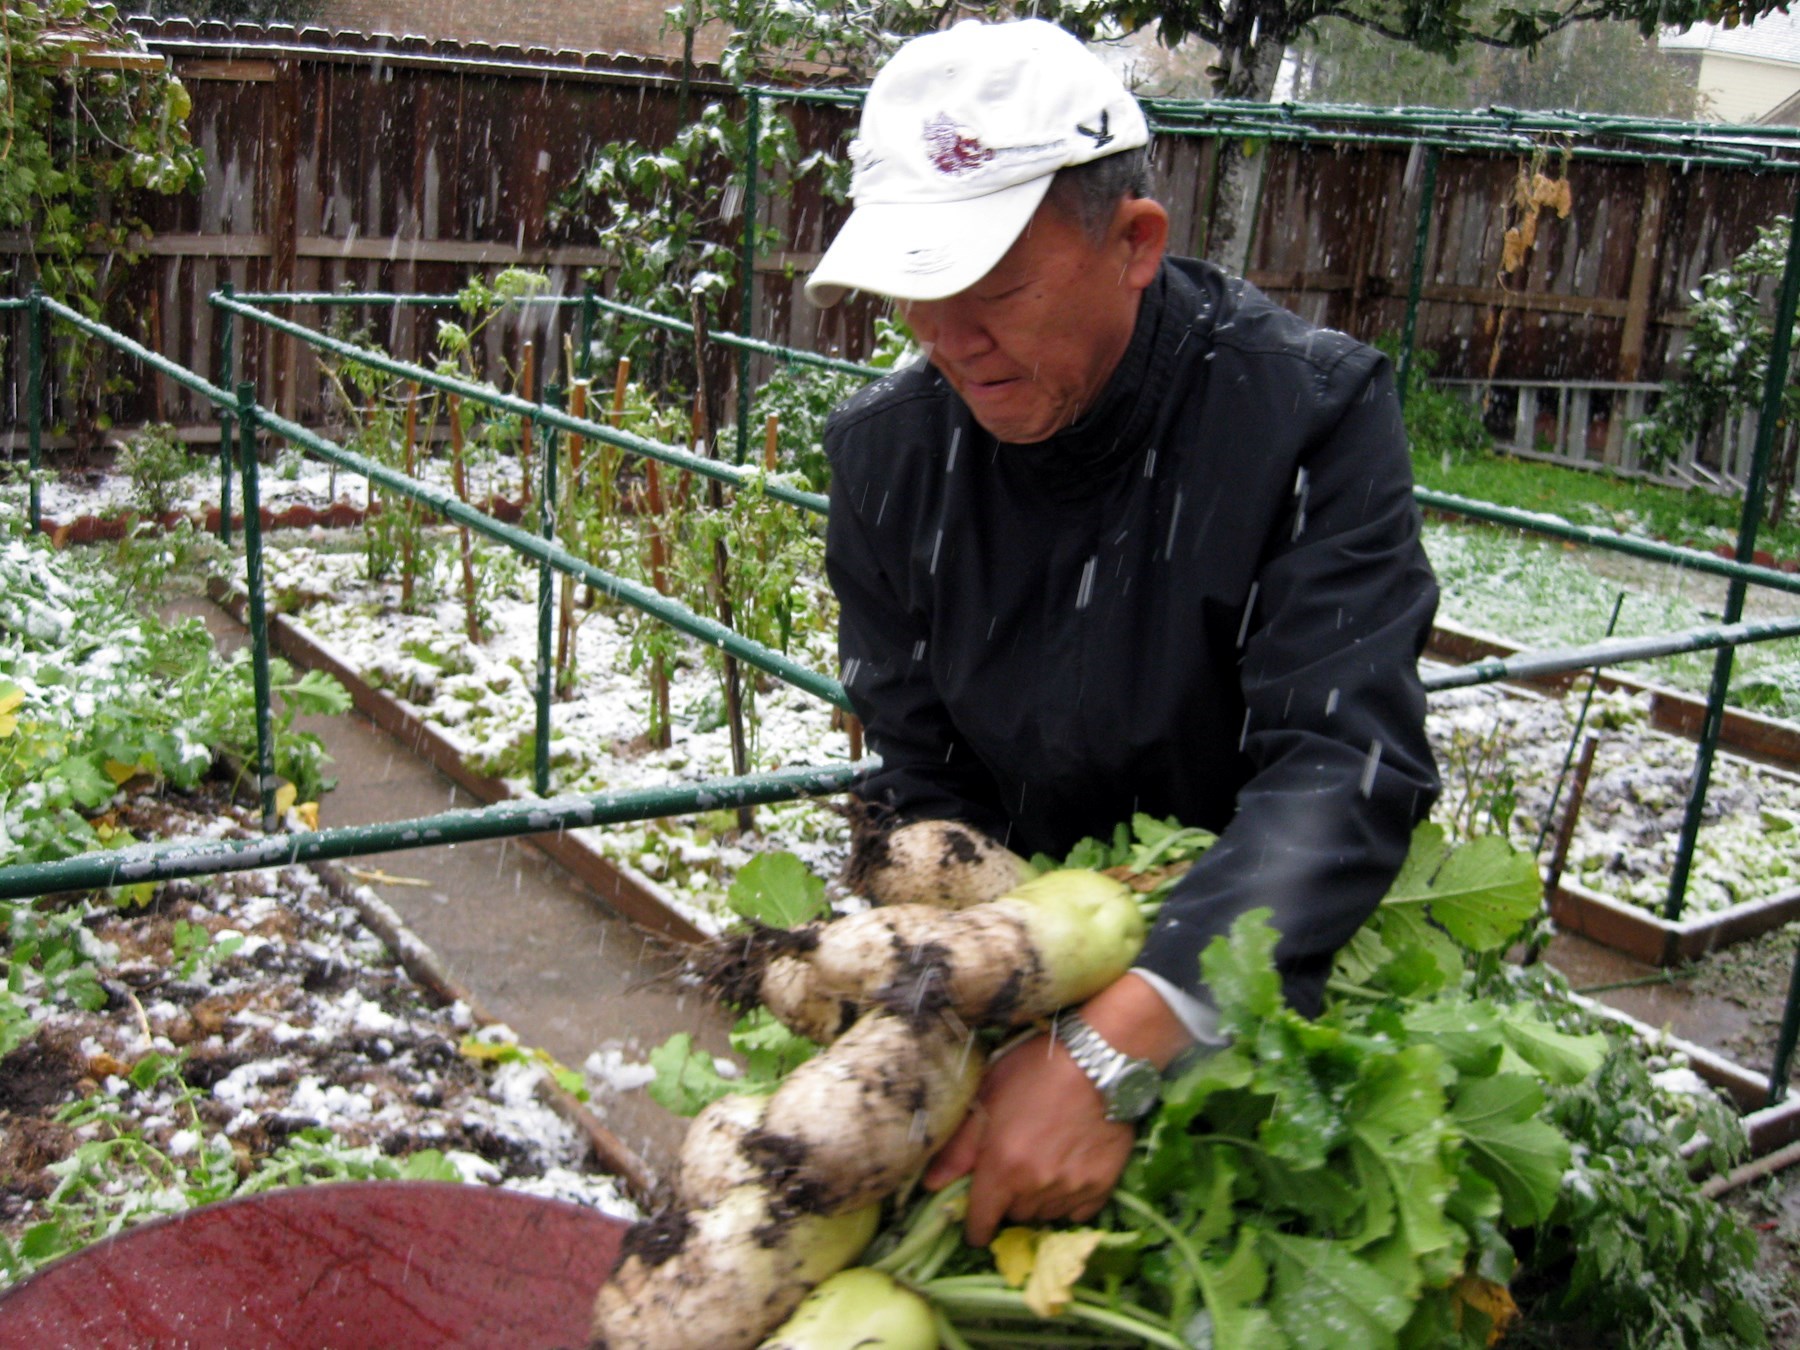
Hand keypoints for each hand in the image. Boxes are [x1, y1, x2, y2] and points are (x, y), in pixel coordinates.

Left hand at [924, 972, 1196, 1245]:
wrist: (1099, 1061)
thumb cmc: (1036, 1070)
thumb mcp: (987, 1097)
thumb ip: (959, 1147)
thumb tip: (931, 1184)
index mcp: (1002, 1165)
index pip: (982, 1220)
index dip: (976, 1227)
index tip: (977, 1225)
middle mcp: (1035, 1185)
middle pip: (1015, 1215)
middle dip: (1010, 1200)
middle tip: (1015, 1169)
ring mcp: (1071, 1188)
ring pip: (1046, 1214)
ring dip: (1038, 1200)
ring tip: (1042, 1165)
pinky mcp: (1102, 1186)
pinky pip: (1078, 1212)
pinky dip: (1069, 1200)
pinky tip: (1068, 1172)